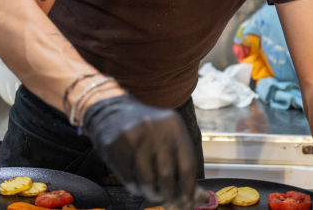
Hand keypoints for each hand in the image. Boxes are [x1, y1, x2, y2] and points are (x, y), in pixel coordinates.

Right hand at [82, 95, 201, 209]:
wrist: (111, 111)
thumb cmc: (147, 131)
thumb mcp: (168, 137)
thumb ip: (183, 164)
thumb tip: (200, 198)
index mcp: (174, 125)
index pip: (187, 166)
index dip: (188, 189)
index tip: (186, 202)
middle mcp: (155, 128)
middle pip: (167, 175)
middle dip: (169, 194)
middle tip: (167, 200)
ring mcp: (134, 136)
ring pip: (148, 180)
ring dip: (151, 193)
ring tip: (151, 192)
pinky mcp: (115, 145)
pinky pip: (129, 179)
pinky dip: (135, 188)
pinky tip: (137, 185)